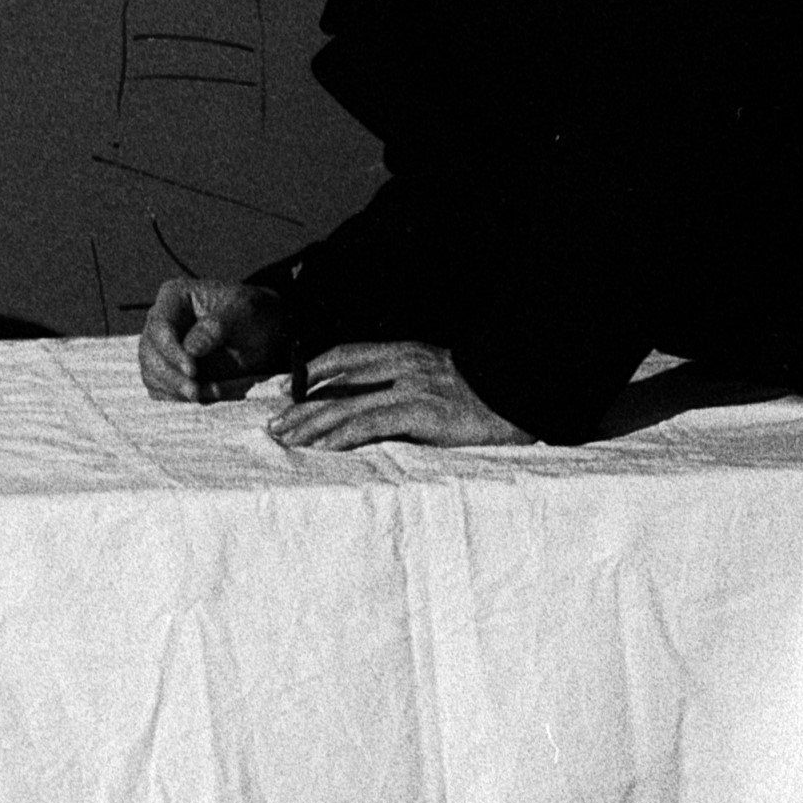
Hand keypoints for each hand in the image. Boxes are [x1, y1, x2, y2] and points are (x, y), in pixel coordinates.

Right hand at [140, 278, 287, 400]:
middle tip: (196, 392)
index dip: (171, 350)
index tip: (193, 370)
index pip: (160, 325)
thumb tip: (190, 349)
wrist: (264, 333)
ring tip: (207, 394)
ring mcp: (162, 348)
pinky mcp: (168, 370)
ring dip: (176, 390)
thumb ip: (217, 327)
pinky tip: (206, 395)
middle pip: (149, 353)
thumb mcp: (243, 312)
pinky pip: (161, 388)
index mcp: (174, 298)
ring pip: (152, 373)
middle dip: (171, 376)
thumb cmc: (253, 314)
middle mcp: (161, 323)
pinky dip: (179, 397)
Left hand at [267, 340, 535, 449]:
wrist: (528, 397)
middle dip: (302, 404)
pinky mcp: (425, 413)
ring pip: (349, 405)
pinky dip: (343, 437)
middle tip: (275, 424)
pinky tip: (323, 449)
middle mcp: (407, 365)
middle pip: (339, 381)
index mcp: (410, 353)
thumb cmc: (488, 398)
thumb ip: (409, 389)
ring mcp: (415, 388)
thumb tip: (376, 412)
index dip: (313, 371)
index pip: (349, 355)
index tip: (287, 388)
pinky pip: (373, 424)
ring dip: (312, 424)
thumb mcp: (443, 383)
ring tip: (287, 441)